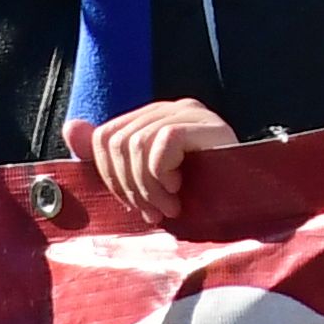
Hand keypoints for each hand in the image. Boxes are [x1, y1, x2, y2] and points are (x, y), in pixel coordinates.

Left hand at [65, 101, 233, 226]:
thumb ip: (109, 159)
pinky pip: (162, 143)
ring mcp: (190, 113)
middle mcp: (170, 109)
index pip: (105, 138)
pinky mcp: (206, 124)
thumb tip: (71, 127)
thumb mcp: (148, 187)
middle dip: (128, 187)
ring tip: (170, 208)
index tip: (136, 205)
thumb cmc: (203, 203)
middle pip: (116, 142)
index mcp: (154, 121)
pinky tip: (181, 190)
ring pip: (136, 144)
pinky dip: (163, 174)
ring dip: (148, 187)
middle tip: (154, 213)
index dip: (110, 178)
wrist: (252, 215)